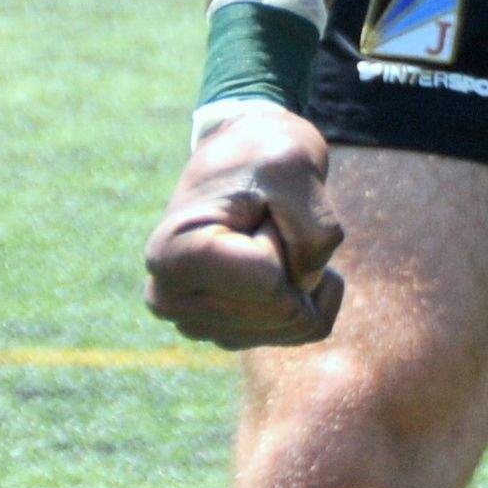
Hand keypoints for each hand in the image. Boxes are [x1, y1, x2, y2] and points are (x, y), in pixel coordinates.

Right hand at [143, 104, 344, 348]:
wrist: (243, 156)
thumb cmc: (262, 155)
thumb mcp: (296, 166)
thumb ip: (316, 229)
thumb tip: (310, 288)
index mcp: (172, 256)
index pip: (270, 283)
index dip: (284, 237)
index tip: (255, 206)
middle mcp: (170, 300)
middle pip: (284, 308)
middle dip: (296, 257)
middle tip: (264, 220)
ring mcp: (197, 322)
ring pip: (297, 323)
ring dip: (303, 273)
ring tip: (265, 236)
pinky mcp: (227, 332)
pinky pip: (306, 330)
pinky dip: (315, 293)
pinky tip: (289, 259)